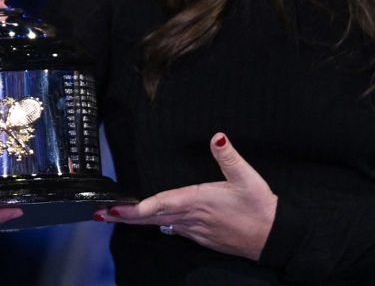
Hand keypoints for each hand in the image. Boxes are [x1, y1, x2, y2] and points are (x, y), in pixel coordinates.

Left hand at [98, 133, 276, 259]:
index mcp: (198, 201)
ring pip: (159, 225)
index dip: (135, 208)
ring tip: (115, 216)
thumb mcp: (248, 178)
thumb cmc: (261, 208)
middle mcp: (191, 218)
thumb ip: (229, 157)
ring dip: (136, 221)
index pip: (160, 204)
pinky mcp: (201, 236)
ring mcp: (195, 230)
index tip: (114, 208)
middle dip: (124, 216)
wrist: (274, 238)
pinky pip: (172, 229)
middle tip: (100, 213)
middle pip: (151, 218)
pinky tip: (149, 221)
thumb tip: (217, 137)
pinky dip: (155, 224)